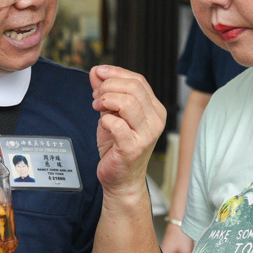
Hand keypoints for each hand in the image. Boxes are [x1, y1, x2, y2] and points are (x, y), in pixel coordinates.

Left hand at [90, 65, 165, 196]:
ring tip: (97, 107)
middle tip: (96, 96)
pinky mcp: (133, 148)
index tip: (98, 73)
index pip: (138, 80)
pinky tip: (103, 124)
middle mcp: (156, 120)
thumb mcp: (112, 114)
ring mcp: (147, 135)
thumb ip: (106, 93)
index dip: (115, 72)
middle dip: (108, 86)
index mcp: (155, 109)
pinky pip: (116, 124)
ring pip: (128, 102)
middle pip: (133, 87)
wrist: (121, 180)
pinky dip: (105, 120)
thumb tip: (96, 72)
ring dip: (106, 100)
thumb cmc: (118, 147)